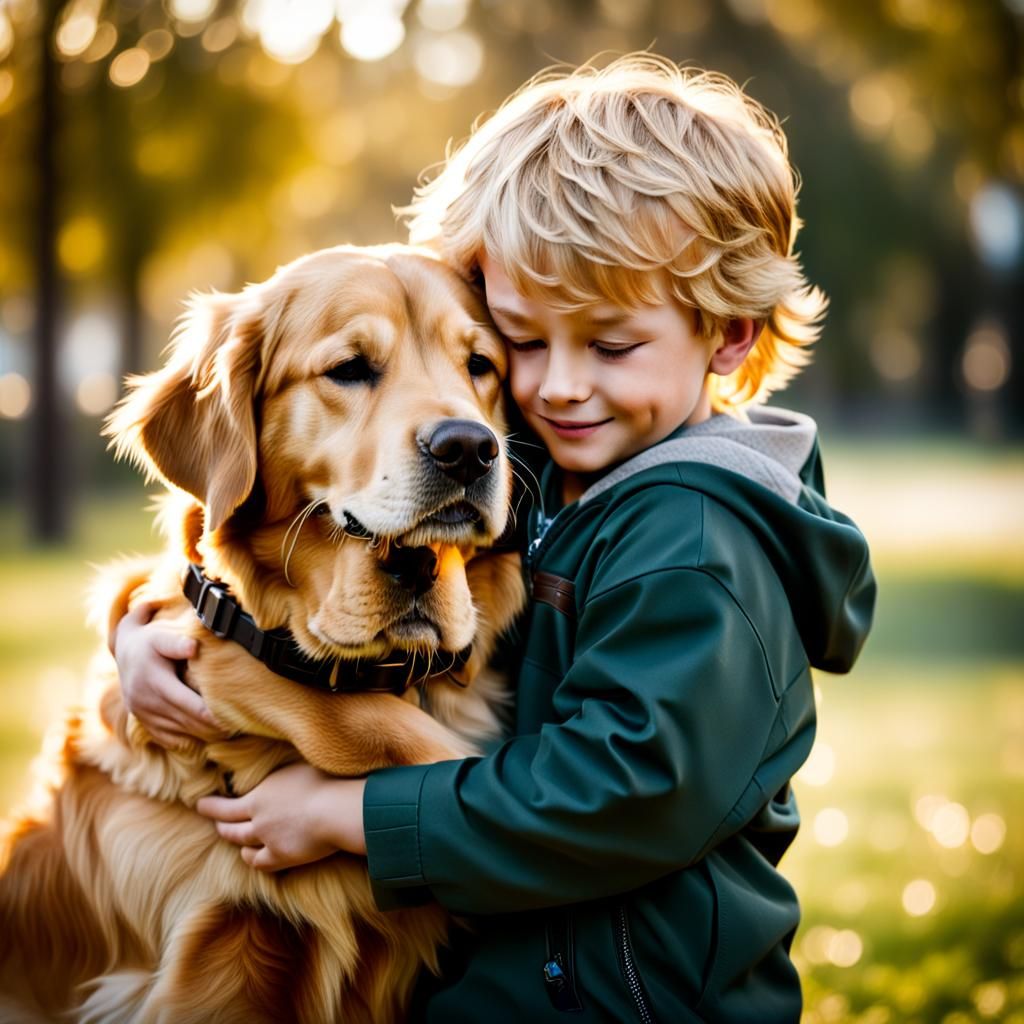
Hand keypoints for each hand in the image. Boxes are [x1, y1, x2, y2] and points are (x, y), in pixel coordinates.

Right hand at [114, 601, 224, 747]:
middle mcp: (146, 702)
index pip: (188, 705)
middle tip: (238, 728)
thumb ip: (176, 643)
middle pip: (186, 722)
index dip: (211, 715)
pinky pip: (166, 738)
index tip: (233, 719)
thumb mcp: (160, 637)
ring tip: (227, 734)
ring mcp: (142, 714)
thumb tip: (193, 647)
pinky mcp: (142, 721)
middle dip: (212, 727)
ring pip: (178, 732)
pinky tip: (205, 738)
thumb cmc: (150, 642)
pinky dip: (186, 740)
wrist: (124, 651)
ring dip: (202, 735)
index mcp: (154, 682)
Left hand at [196, 763, 367, 870]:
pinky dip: (252, 858)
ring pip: (242, 843)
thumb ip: (280, 772)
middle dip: (220, 824)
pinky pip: (259, 862)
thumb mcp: (296, 766)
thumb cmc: (322, 781)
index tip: (199, 805)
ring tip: (232, 837)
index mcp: (259, 797)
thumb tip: (274, 763)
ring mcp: (268, 840)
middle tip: (215, 821)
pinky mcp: (282, 856)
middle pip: (229, 827)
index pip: (225, 806)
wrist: (335, 810)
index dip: (210, 808)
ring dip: (235, 840)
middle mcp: (258, 820)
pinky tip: (251, 855)